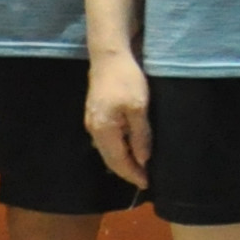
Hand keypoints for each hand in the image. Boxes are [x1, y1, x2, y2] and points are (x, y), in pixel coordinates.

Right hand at [84, 49, 151, 186]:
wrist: (110, 55)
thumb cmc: (127, 80)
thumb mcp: (139, 108)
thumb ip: (140, 135)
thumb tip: (143, 159)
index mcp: (104, 130)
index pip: (118, 161)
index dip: (132, 174)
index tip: (147, 183)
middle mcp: (94, 129)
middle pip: (110, 158)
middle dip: (127, 170)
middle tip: (144, 178)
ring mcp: (93, 121)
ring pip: (108, 149)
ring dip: (123, 159)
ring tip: (139, 166)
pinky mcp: (96, 113)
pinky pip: (107, 139)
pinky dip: (118, 148)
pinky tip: (129, 147)